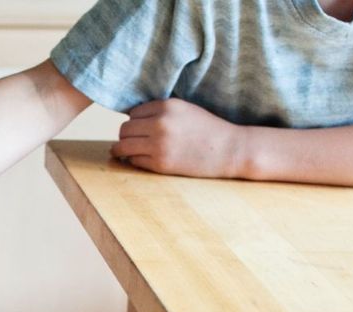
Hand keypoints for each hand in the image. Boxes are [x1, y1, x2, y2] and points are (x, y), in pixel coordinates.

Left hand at [111, 98, 247, 178]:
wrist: (229, 150)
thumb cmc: (207, 129)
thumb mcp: (184, 110)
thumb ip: (160, 111)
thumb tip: (129, 118)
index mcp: (166, 106)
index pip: (132, 113)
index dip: (135, 122)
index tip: (140, 128)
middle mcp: (160, 124)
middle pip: (124, 129)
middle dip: (127, 136)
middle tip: (132, 141)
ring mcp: (159, 145)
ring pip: (123, 146)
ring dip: (122, 150)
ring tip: (124, 152)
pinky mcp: (160, 164)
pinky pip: (134, 161)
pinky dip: (135, 161)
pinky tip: (142, 160)